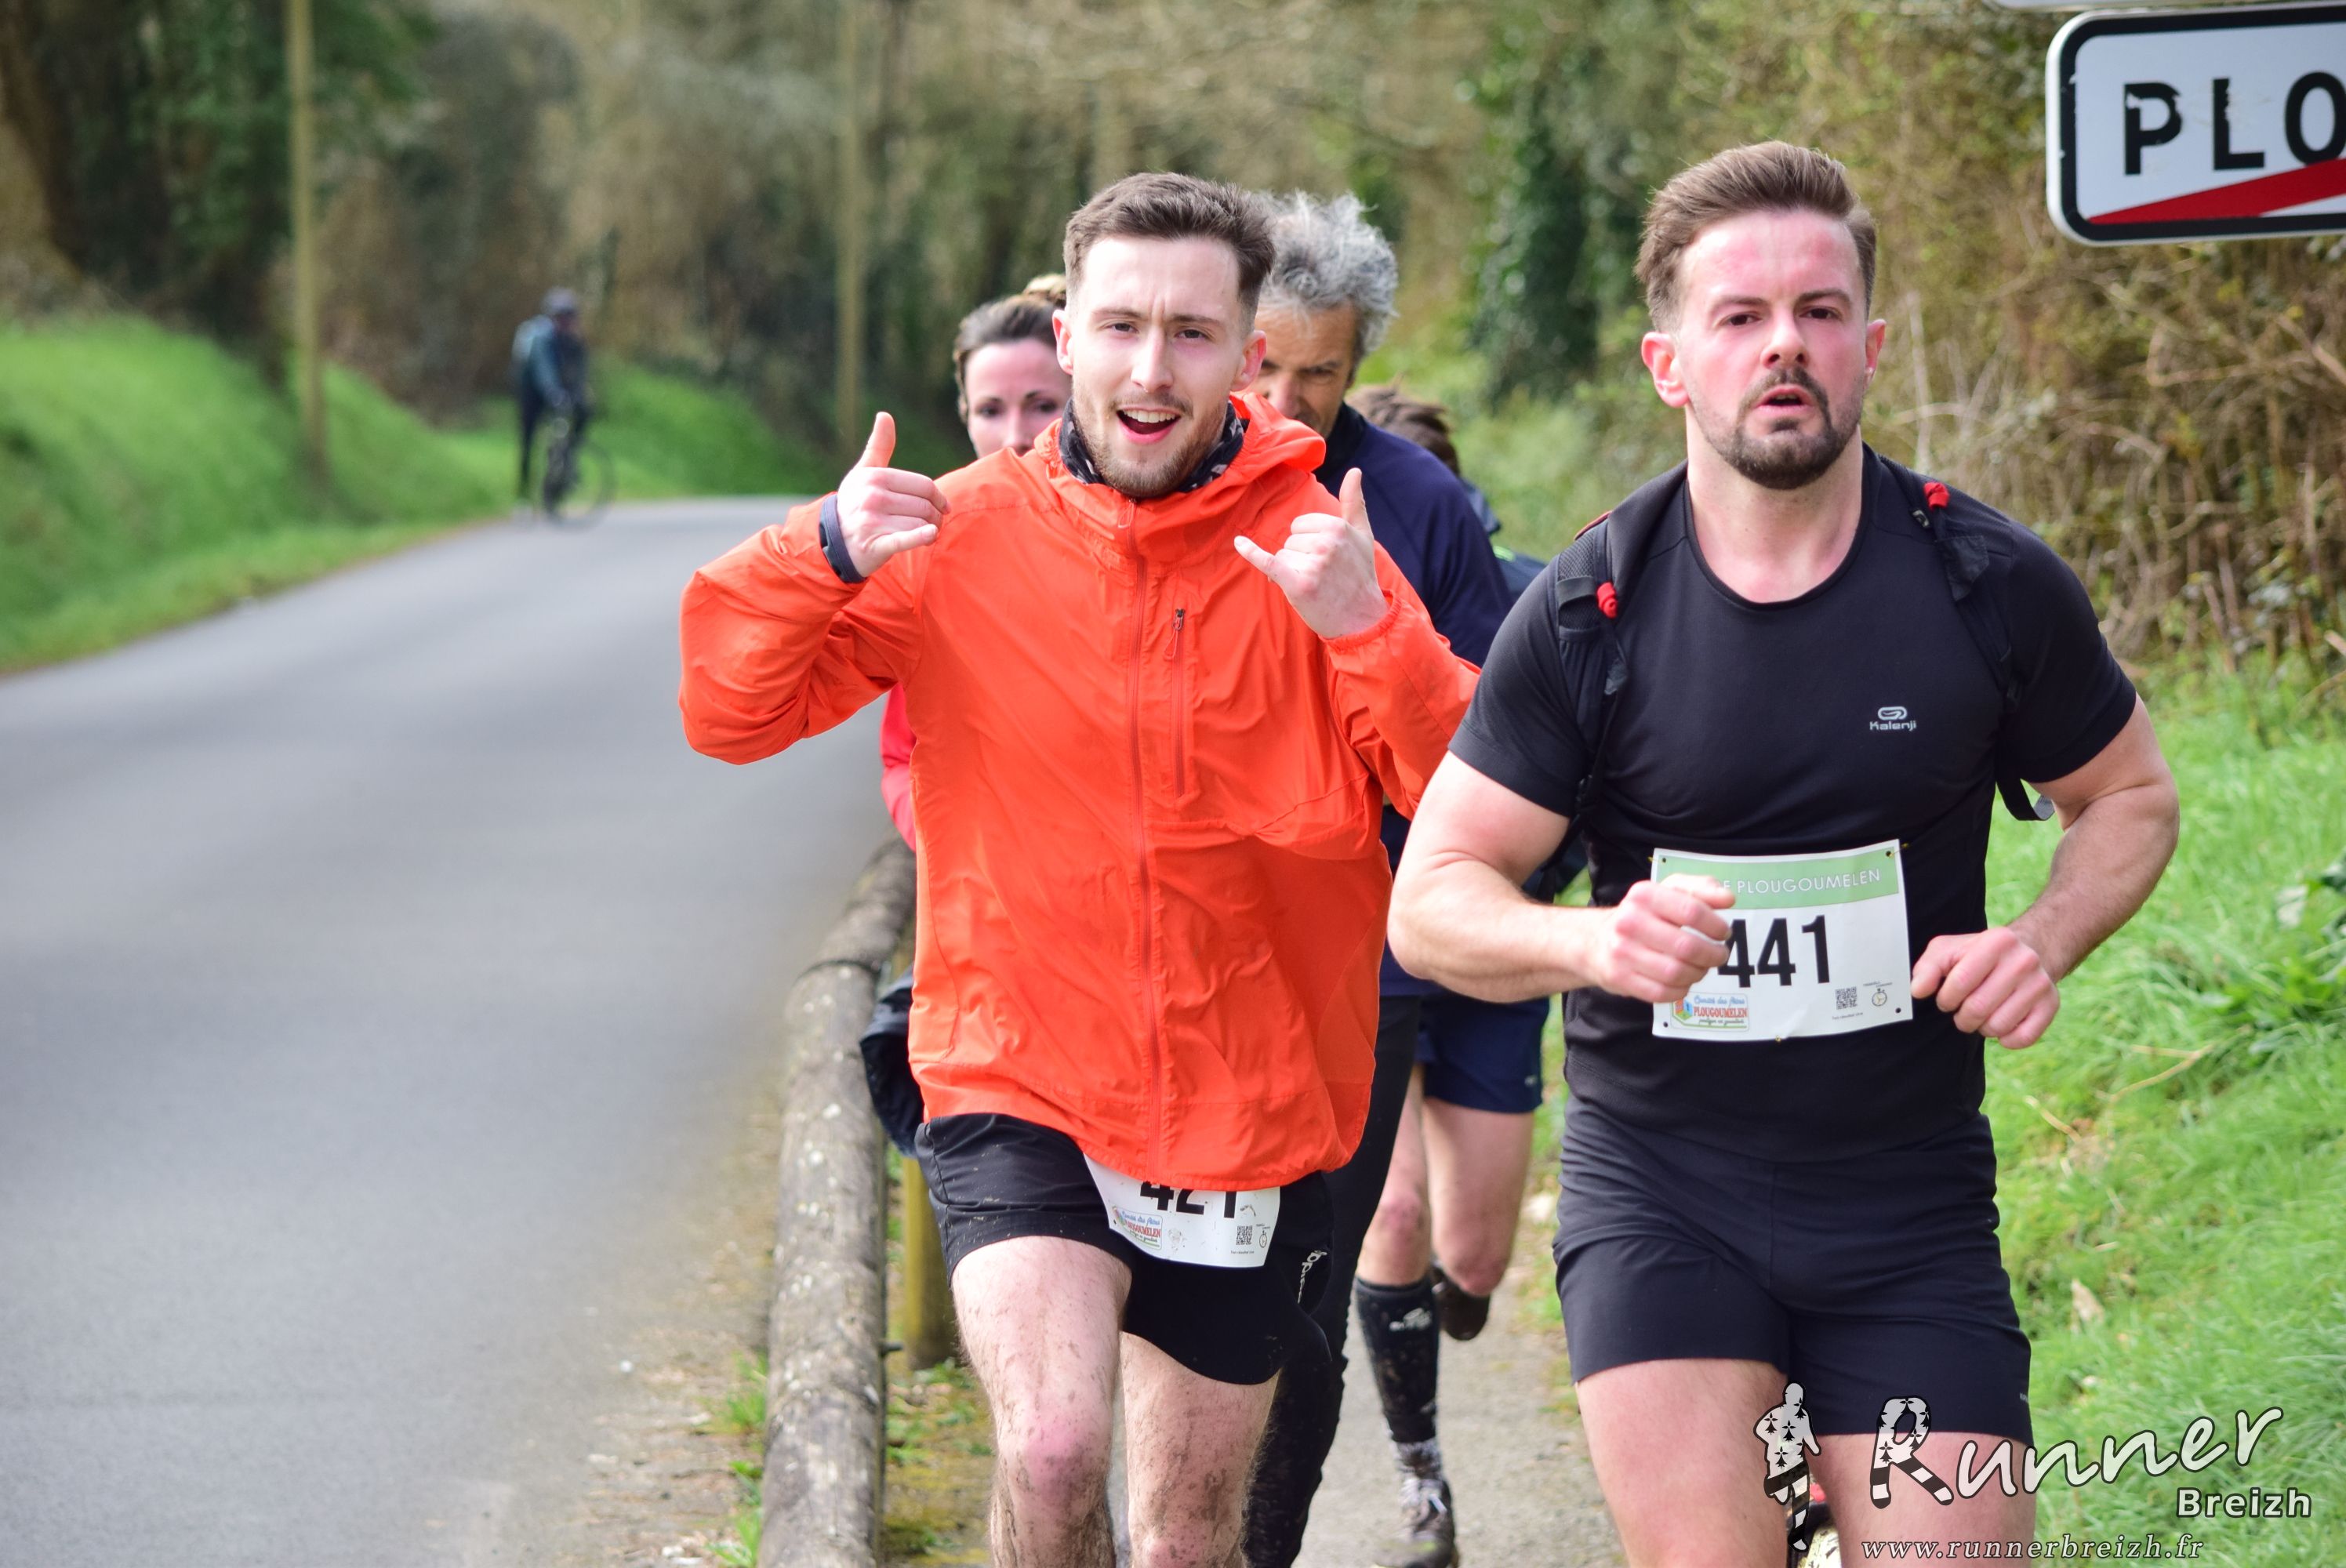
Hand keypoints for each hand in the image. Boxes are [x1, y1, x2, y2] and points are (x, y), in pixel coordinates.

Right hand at [837, 412, 948, 576]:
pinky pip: (905, 539)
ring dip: (931, 531)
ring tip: (926, 535)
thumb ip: (879, 446)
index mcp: (875, 477)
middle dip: (936, 516)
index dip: (939, 497)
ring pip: (920, 524)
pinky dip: (920, 537)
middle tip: (934, 523)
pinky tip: (930, 535)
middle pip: (925, 506)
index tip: (943, 506)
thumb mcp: (863, 473)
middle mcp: (873, 497)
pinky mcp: (875, 545)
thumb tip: (885, 414)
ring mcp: (873, 521)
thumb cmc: (853, 503)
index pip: (924, 485)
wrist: (831, 541)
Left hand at [1234, 467, 1386, 638]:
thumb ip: (1354, 501)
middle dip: (1300, 557)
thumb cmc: (1360, 575)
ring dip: (1293, 571)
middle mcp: (1325, 542)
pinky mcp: (1299, 584)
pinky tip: (1239, 542)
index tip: (1328, 559)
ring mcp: (1312, 564)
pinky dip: (1251, 553)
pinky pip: (1269, 562)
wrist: (1362, 618)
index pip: (1300, 525)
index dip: (1308, 542)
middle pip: (1289, 540)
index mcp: (1337, 526)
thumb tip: (1354, 470)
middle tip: (1323, 575)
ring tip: (1317, 585)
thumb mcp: (1363, 534)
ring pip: (1282, 556)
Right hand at [1583, 875, 1734, 1003]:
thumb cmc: (1643, 914)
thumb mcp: (1669, 891)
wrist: (1595, 941)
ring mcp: (1621, 953)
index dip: (1716, 926)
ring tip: (1701, 967)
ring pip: (1677, 973)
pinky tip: (1682, 981)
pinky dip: (1681, 989)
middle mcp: (1629, 922)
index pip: (1692, 911)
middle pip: (1687, 947)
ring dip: (1698, 973)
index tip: (1723, 932)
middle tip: (1719, 954)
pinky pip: (1663, 993)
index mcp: (1643, 895)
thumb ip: (1701, 889)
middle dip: (1713, 954)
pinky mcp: (1620, 978)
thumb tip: (1728, 899)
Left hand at [1911, 927, 2057, 1047]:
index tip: (1947, 998)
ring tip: (1983, 1014)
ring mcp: (2040, 984)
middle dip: (1961, 1017)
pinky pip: (2022, 1038)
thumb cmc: (1979, 955)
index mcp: (1996, 942)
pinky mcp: (2051, 1005)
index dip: (1946, 999)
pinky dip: (2005, 1039)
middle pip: (1977, 1009)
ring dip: (1982, 1028)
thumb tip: (1917, 990)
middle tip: (1963, 1010)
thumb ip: (1928, 968)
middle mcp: (2023, 961)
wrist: (2028, 952)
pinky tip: (2001, 1023)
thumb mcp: (1949, 950)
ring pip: (1998, 1026)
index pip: (1959, 983)